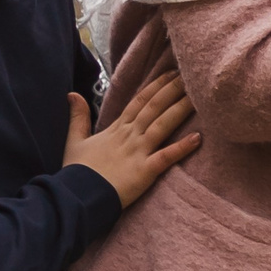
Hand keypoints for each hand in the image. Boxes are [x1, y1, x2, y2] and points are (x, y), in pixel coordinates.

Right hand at [67, 67, 198, 207]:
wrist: (76, 197)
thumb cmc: (77, 173)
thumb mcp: (74, 141)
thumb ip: (78, 117)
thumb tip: (72, 94)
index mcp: (116, 129)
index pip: (139, 101)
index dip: (156, 86)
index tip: (171, 73)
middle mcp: (129, 136)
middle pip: (154, 107)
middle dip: (172, 90)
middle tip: (190, 75)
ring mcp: (137, 152)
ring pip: (162, 125)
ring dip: (180, 111)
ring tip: (198, 98)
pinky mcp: (144, 171)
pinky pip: (166, 157)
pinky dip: (181, 148)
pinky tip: (197, 138)